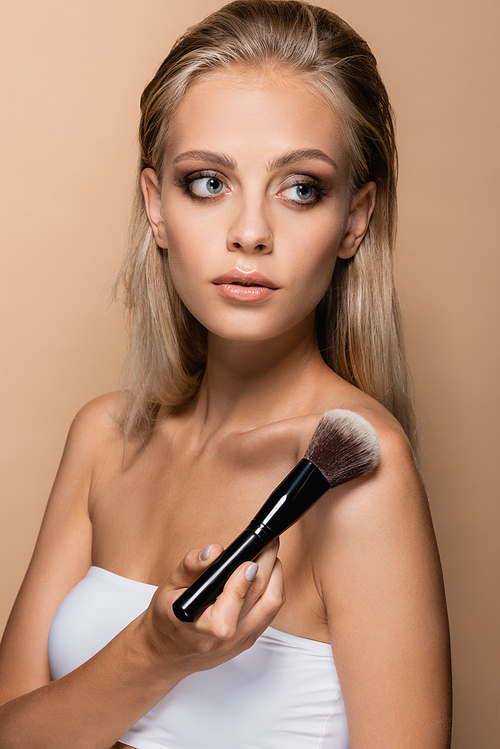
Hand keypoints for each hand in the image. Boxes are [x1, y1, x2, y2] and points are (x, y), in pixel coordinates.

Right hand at [142, 540, 283, 676]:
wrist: (167, 650)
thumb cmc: (168, 617)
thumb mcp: (169, 586)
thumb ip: (191, 565)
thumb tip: (215, 550)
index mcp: (197, 627)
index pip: (228, 611)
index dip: (241, 583)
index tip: (247, 560)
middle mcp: (222, 639)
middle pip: (258, 599)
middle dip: (266, 564)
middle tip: (266, 541)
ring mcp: (239, 642)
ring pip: (272, 605)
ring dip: (275, 575)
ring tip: (267, 554)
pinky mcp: (249, 640)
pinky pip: (271, 612)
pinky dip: (273, 588)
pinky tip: (265, 573)